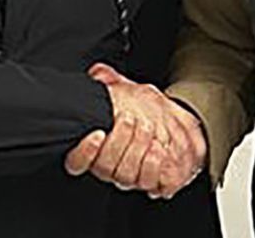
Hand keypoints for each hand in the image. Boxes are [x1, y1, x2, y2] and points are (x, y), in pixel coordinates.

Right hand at [63, 63, 206, 198]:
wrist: (177, 127)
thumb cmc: (146, 110)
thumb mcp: (129, 93)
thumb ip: (111, 83)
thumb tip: (98, 72)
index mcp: (97, 150)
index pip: (77, 161)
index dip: (85, 152)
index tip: (97, 133)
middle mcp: (110, 167)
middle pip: (105, 165)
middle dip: (119, 139)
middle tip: (129, 118)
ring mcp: (130, 177)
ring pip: (125, 175)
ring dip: (136, 148)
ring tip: (146, 126)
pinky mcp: (152, 183)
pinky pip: (148, 182)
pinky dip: (152, 165)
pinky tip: (157, 148)